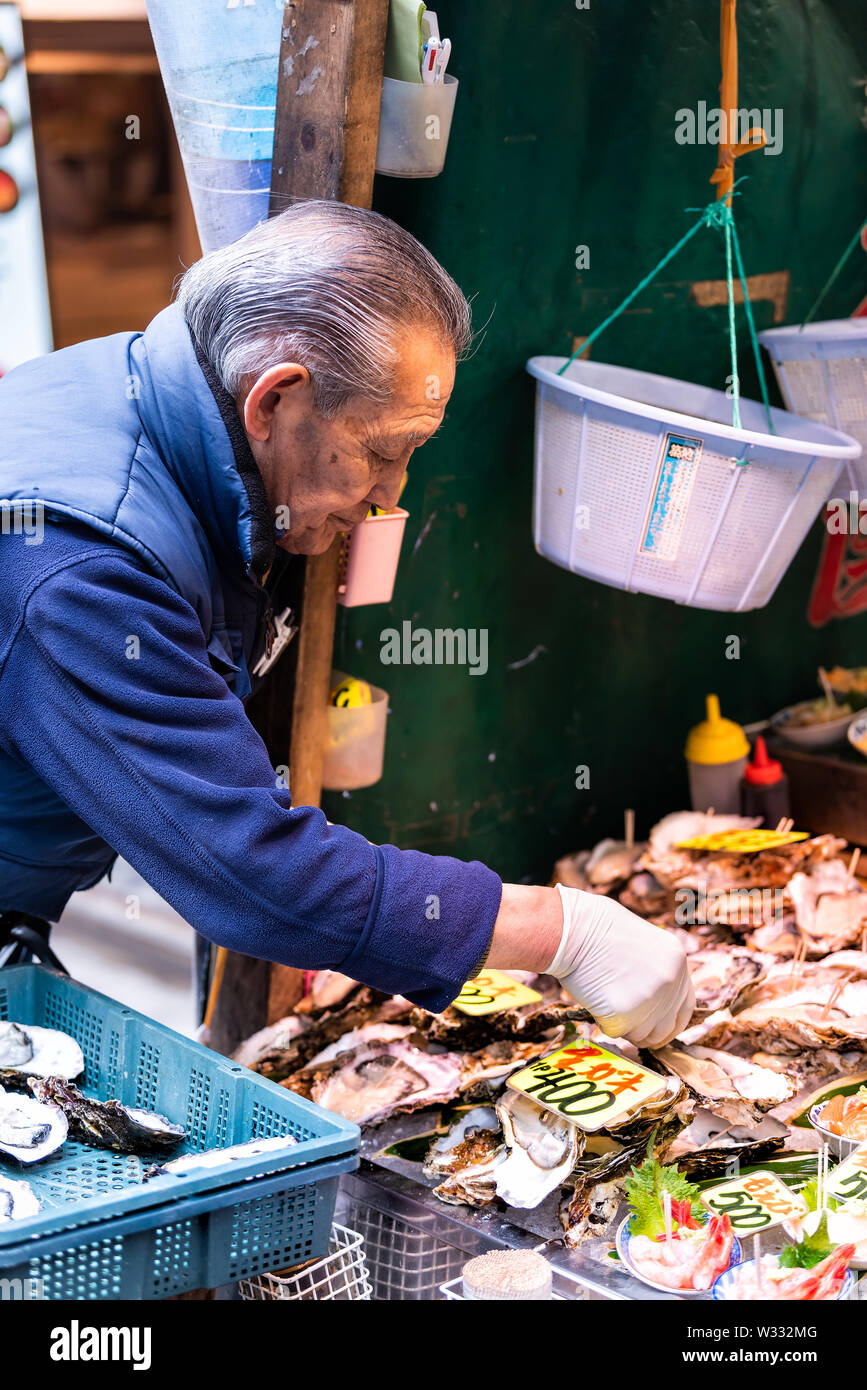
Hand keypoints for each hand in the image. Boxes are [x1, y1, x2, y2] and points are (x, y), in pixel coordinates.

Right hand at [546, 884, 693, 1047]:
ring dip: (625, 1027)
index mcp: (677, 962)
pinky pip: (616, 1032)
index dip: (672, 1022)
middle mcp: (669, 982)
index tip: (659, 1029)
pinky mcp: (624, 1014)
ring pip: (641, 1035)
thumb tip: (655, 1003)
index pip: (685, 1006)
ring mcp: (649, 1000)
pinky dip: (604, 1022)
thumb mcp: (644, 943)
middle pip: (665, 1028)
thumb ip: (656, 971)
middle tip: (628, 1026)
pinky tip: (596, 999)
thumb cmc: (599, 930)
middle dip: (648, 1033)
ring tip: (606, 1001)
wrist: (573, 928)